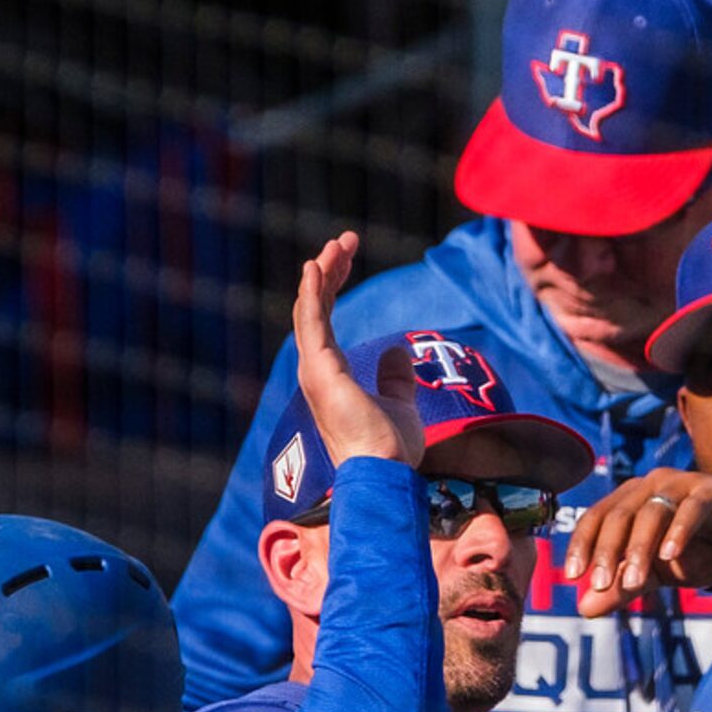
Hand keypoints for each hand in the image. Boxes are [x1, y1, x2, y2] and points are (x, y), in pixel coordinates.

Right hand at [292, 233, 423, 469]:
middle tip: (345, 240)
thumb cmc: (389, 448)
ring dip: (323, 273)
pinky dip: (313, 292)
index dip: (335, 284)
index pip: (326, 319)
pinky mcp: (319, 369)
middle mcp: (316, 369)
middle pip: (315, 307)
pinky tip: (317, 266)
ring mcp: (314, 369)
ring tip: (338, 244)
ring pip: (311, 309)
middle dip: (330, 271)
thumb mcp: (399, 403)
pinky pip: (312, 322)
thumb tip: (396, 350)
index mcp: (331, 375)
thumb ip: (395, 378)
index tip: (347, 256)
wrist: (383, 471)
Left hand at [565, 470, 711, 616]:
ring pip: (652, 513)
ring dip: (640, 548)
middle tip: (600, 585)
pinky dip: (679, 531)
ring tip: (636, 582)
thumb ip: (622, 587)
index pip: (596, 517)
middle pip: (619, 515)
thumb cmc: (698, 549)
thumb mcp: (656, 572)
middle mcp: (652, 485)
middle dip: (607, 552)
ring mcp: (683, 484)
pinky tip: (670, 555)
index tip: (573, 577)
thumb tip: (584, 609)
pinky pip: (693, 508)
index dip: (581, 545)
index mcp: (631, 499)